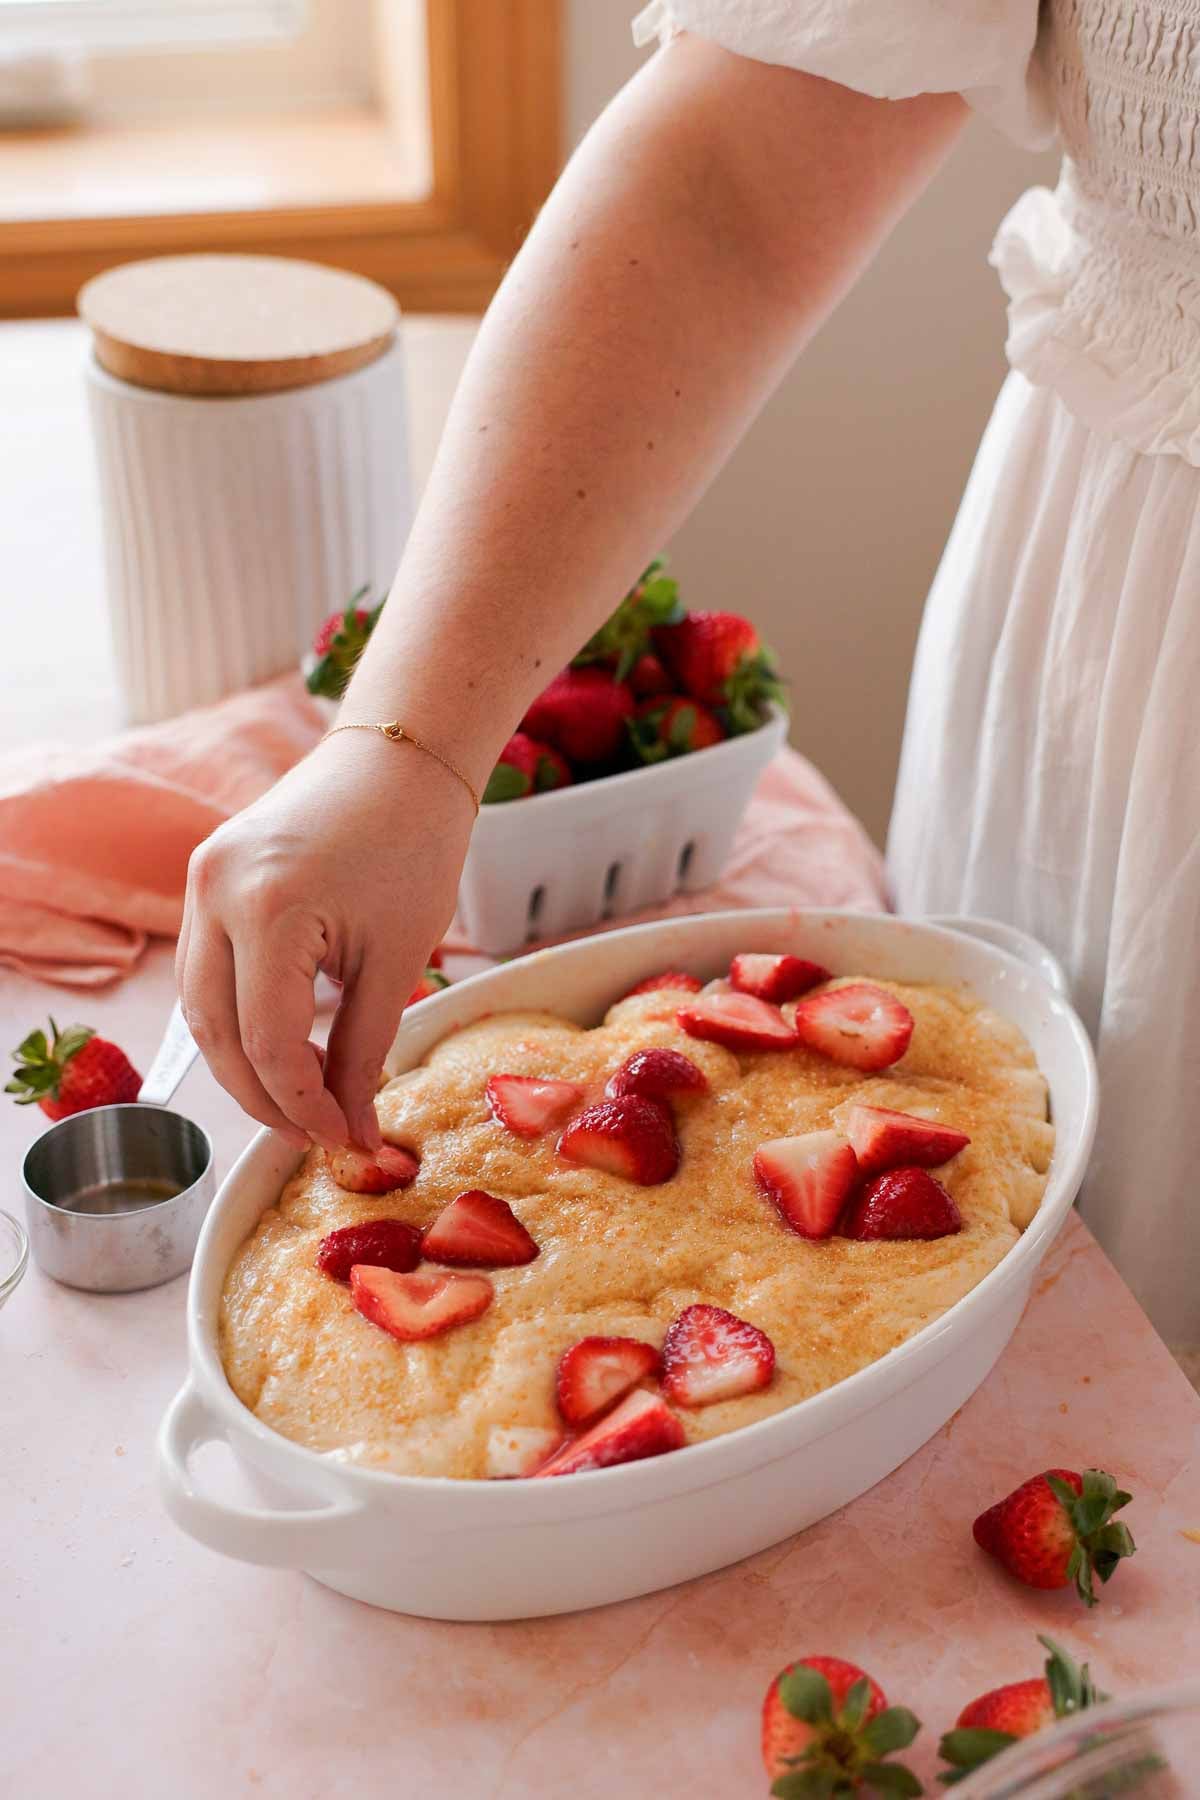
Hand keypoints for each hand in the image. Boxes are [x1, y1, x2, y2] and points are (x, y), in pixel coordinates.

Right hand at [176, 731, 474, 1149]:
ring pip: (199, 1006)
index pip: (269, 1042)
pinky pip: (204, 969)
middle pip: (217, 1033)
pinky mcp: (205, 877)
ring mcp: (200, 881)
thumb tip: (349, 1131)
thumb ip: (365, 1050)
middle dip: (263, 1097)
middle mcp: (215, 893)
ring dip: (242, 1064)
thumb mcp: (398, 959)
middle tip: (314, 1137)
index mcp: (269, 909)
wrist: (399, 758)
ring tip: (298, 1105)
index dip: (303, 1105)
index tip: (342, 1140)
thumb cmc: (415, 845)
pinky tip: (279, 1049)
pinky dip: (235, 1018)